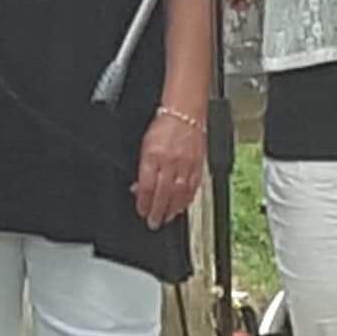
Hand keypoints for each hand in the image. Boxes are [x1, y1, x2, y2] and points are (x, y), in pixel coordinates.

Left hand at [132, 108, 203, 227]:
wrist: (185, 113)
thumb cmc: (164, 126)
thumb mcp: (144, 145)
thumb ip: (142, 168)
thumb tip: (138, 187)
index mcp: (153, 156)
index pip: (147, 186)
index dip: (143, 202)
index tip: (141, 211)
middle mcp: (169, 162)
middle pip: (162, 194)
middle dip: (157, 211)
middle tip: (153, 222)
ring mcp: (185, 164)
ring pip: (178, 193)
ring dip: (172, 209)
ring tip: (166, 218)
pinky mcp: (198, 164)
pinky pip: (192, 187)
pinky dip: (187, 199)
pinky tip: (182, 206)